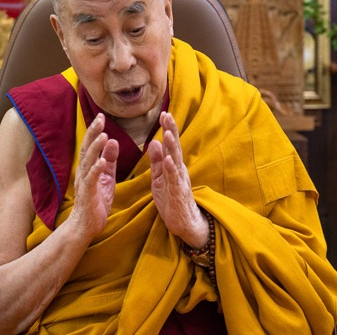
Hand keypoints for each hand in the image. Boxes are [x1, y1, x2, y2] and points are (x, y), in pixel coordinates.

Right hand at [68, 113, 118, 237]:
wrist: (85, 226)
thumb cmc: (95, 202)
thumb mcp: (106, 177)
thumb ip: (109, 160)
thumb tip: (112, 140)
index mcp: (89, 167)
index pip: (91, 145)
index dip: (95, 130)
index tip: (101, 116)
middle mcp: (84, 172)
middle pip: (87, 148)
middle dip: (93, 132)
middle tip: (100, 118)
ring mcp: (85, 183)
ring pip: (88, 161)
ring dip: (95, 148)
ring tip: (103, 135)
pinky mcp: (88, 194)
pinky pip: (92, 180)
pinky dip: (96, 170)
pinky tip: (102, 161)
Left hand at [148, 112, 207, 246]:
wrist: (183, 223)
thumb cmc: (171, 200)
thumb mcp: (159, 178)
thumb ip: (157, 161)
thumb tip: (154, 142)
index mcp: (173, 166)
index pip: (170, 144)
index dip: (167, 129)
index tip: (163, 113)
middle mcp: (179, 170)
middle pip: (174, 147)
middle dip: (171, 131)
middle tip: (167, 114)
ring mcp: (180, 181)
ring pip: (176, 160)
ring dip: (171, 146)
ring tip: (166, 132)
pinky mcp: (178, 194)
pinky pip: (175, 180)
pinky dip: (172, 169)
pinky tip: (168, 160)